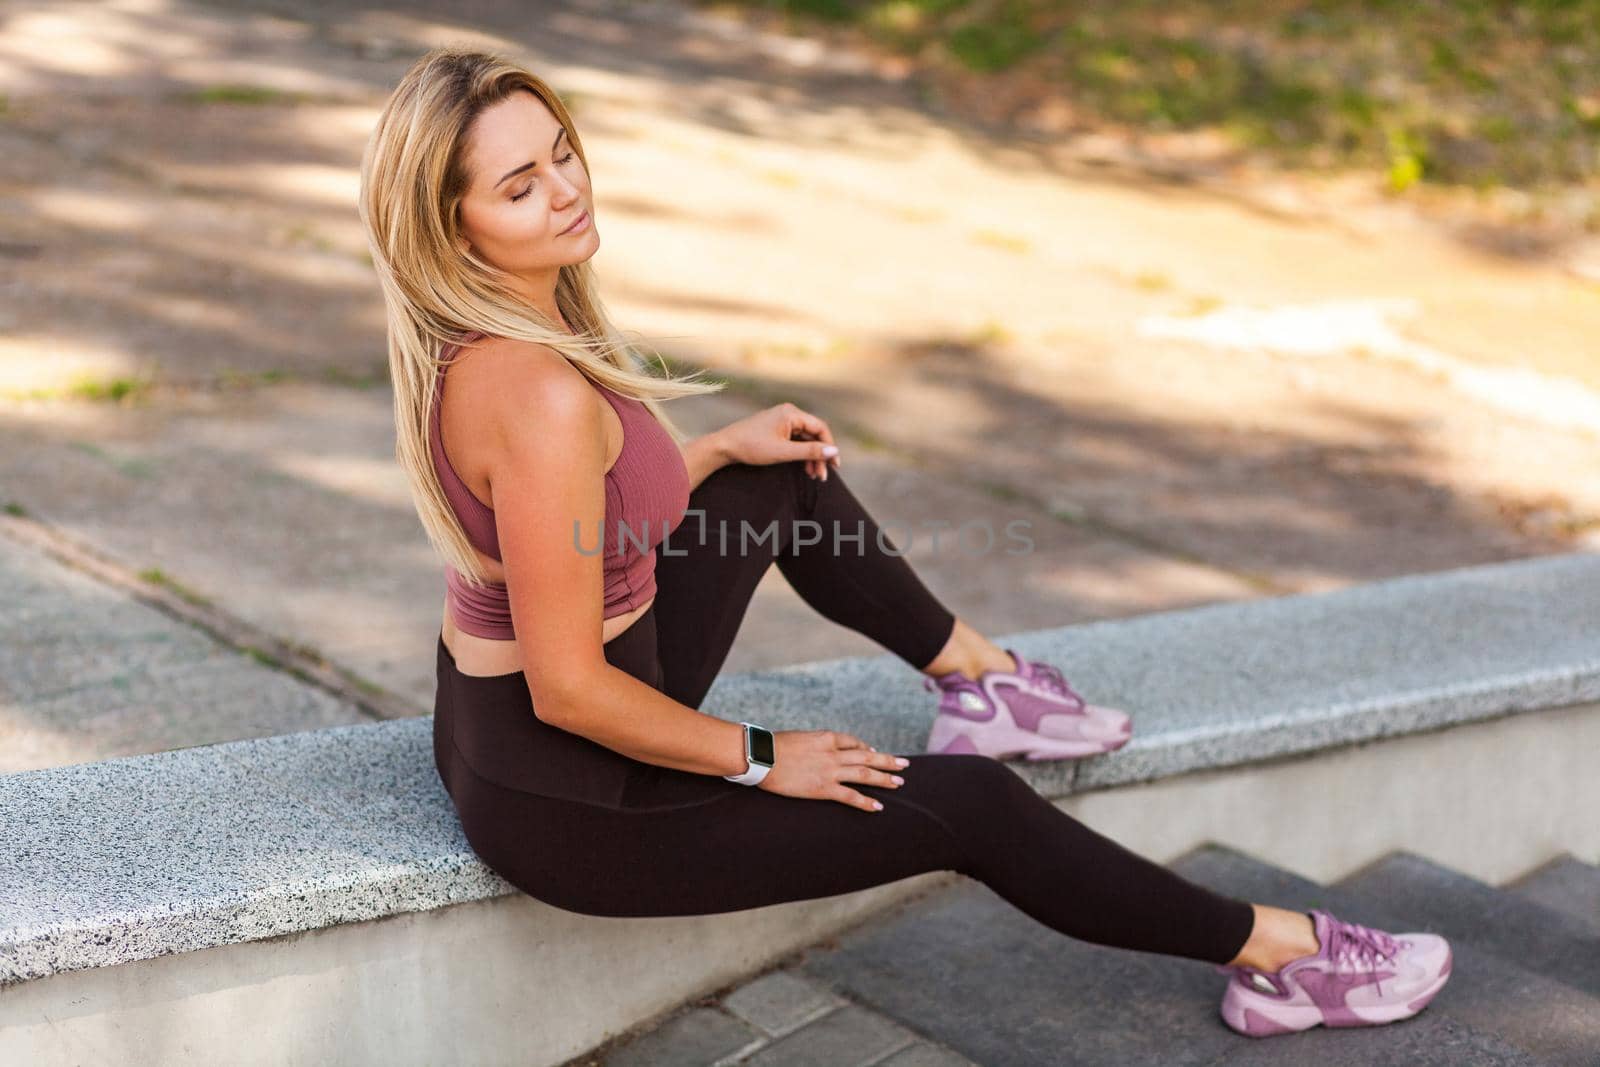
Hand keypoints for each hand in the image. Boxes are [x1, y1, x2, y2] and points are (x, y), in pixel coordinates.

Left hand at [715, 403, 841, 480]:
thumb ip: (809, 452)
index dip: (830, 447)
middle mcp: (788, 414)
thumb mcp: (783, 452)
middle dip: (820, 456)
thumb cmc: (751, 447)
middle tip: (823, 476)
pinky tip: (804, 468)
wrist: (724, 447)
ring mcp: (782, 421)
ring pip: (805, 440)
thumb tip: (834, 452)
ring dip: (811, 457)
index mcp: (791, 413)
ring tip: (814, 475)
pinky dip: (801, 454)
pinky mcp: (776, 430)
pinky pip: (795, 441)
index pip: (820, 428)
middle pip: (813, 435)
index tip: (835, 465)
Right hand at [757, 730, 907, 812]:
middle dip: (887, 761)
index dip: (867, 748)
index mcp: (826, 738)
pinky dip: (865, 802)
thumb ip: (813, 744)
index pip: (853, 742)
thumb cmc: (773, 746)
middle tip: (904, 764)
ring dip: (884, 778)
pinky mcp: (823, 788)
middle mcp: (833, 753)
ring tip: (899, 783)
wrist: (762, 756)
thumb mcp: (798, 738)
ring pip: (864, 774)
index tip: (875, 752)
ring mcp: (830, 770)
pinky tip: (878, 806)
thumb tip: (817, 749)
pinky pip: (850, 796)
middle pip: (867, 756)